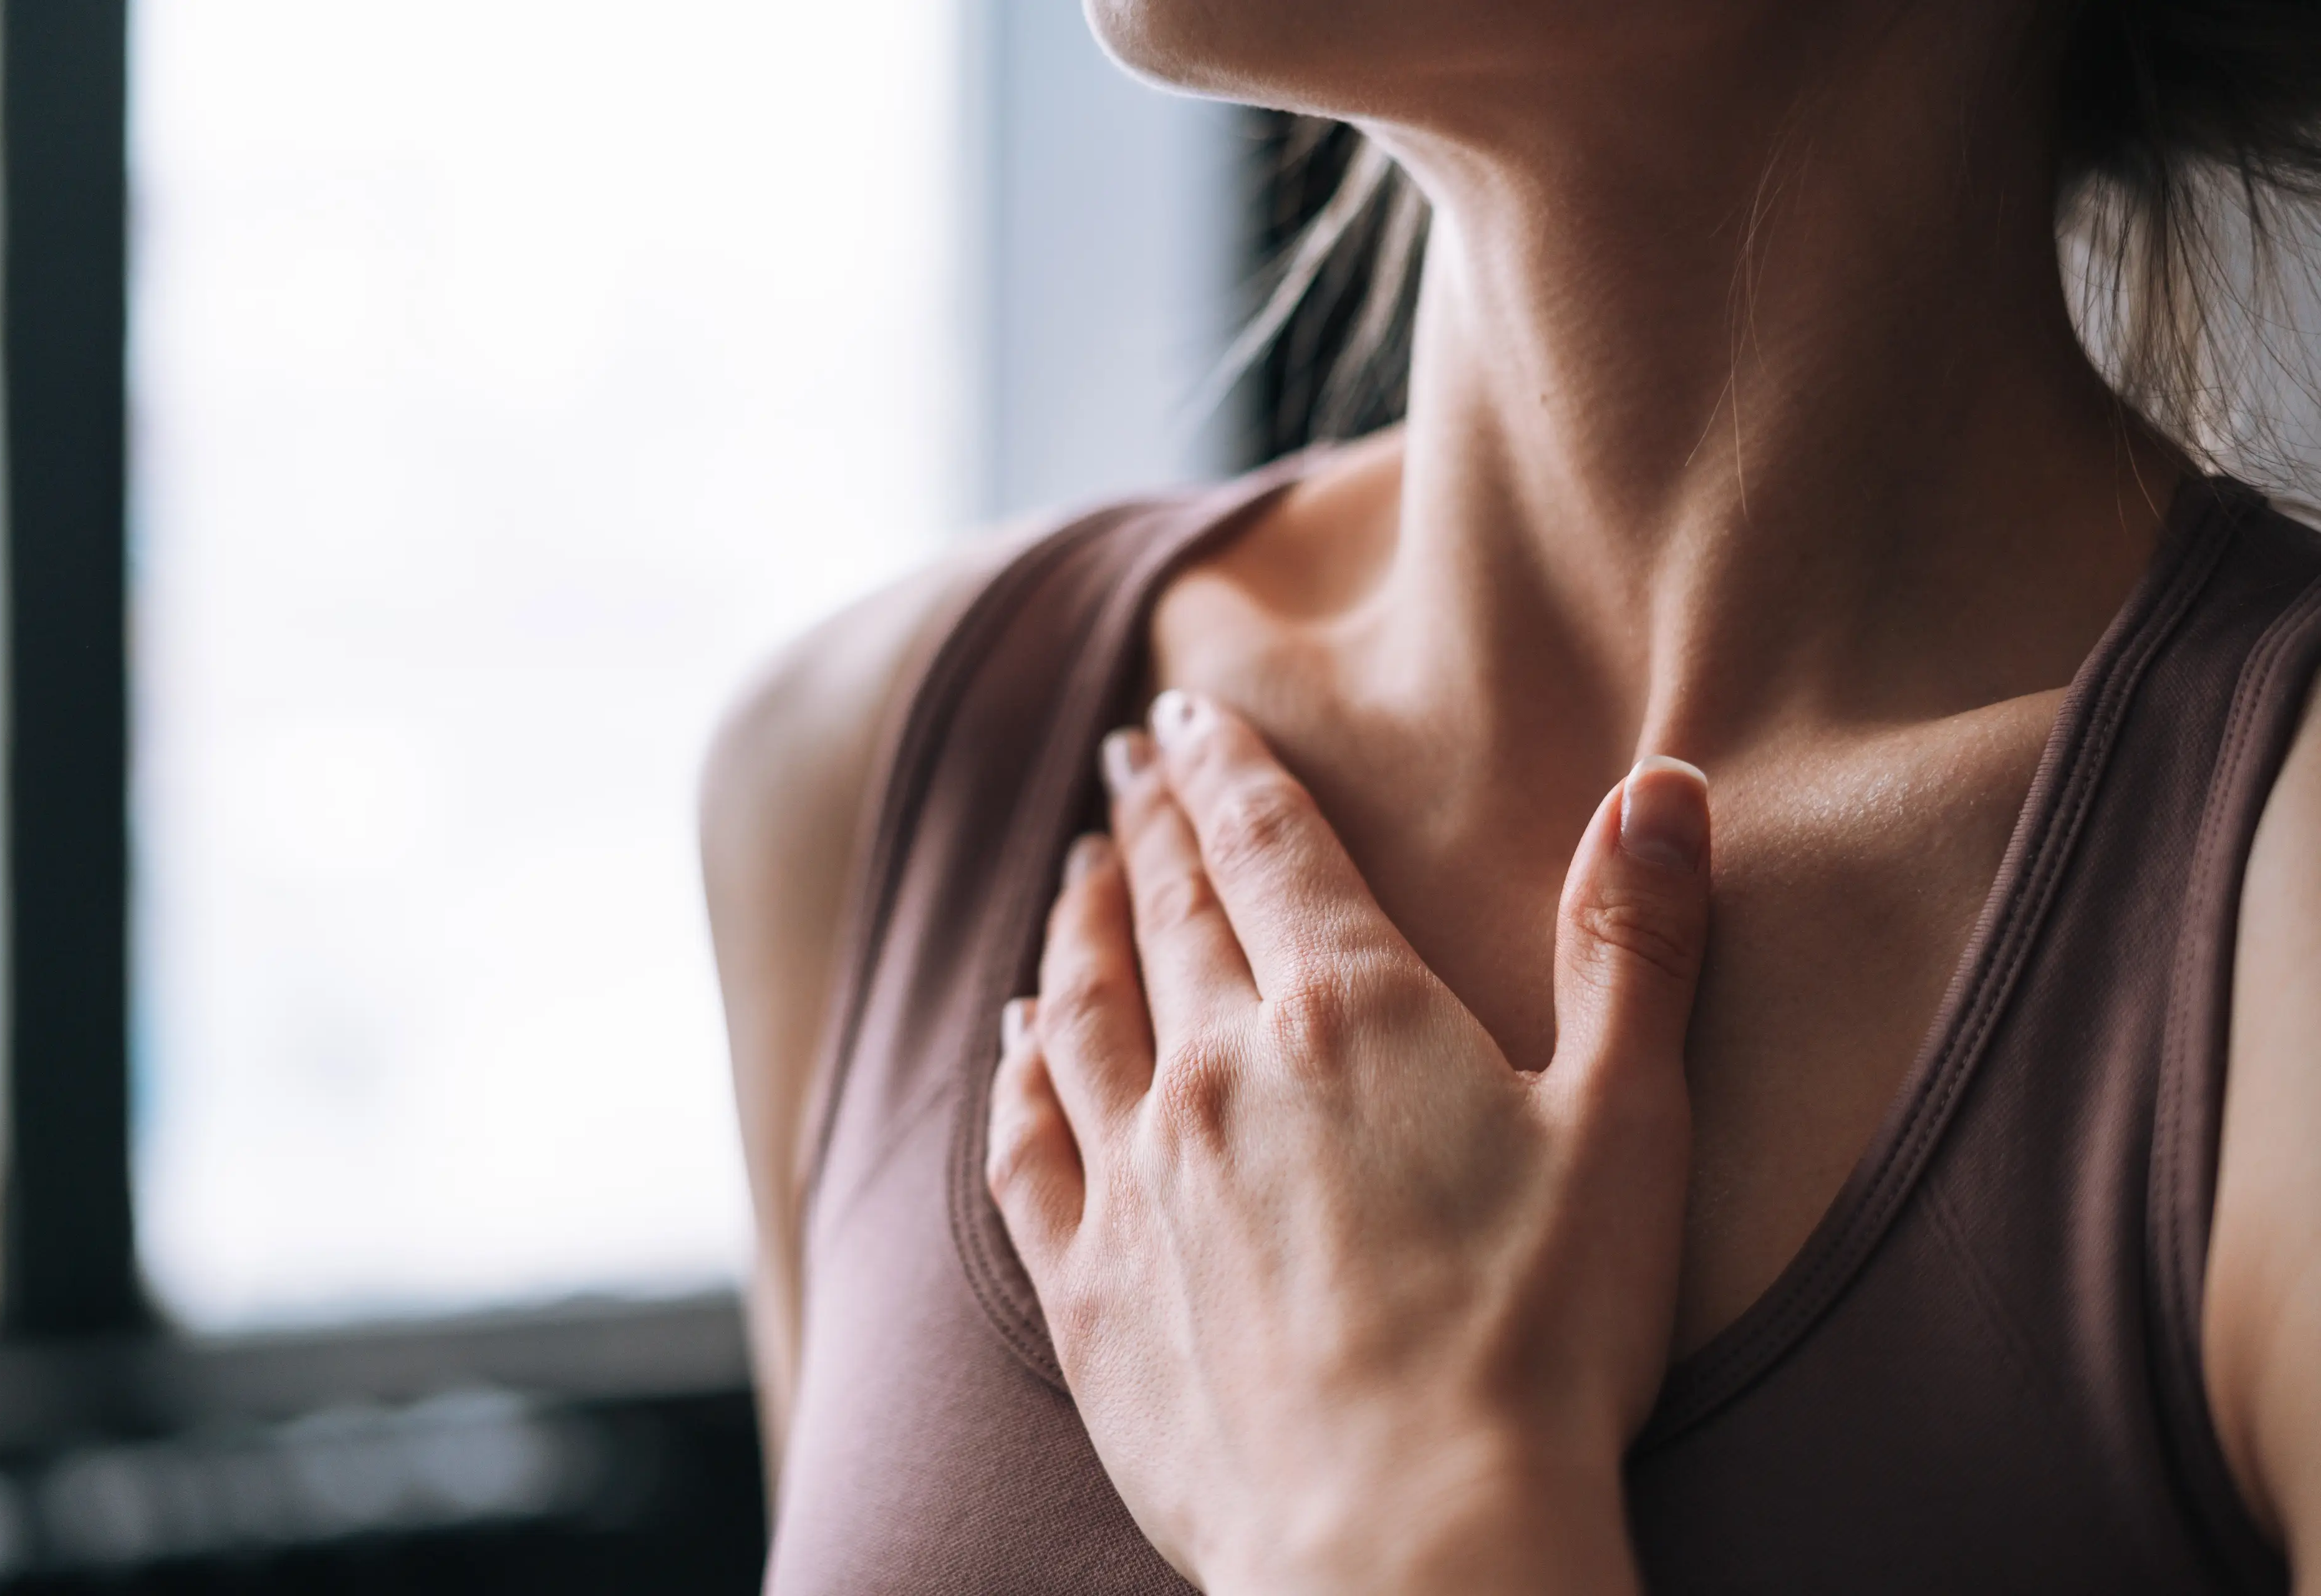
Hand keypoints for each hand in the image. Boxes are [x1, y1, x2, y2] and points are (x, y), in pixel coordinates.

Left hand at [985, 690, 1711, 1595]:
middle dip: (1147, 822)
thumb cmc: (1539, 1337)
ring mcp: (1136, 1177)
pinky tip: (1014, 1034)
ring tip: (1071, 866)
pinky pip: (1025, 1143)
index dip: (1224, 766)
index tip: (1183, 712)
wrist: (1411, 1537)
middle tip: (1123, 762)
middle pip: (1165, 907)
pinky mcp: (1090, 1286)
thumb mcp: (1629, 1122)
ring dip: (1075, 920)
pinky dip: (1015, 1071)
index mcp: (1345, 1014)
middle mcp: (1216, 1070)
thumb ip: (1632, 944)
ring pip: (1082, 1004)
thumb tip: (1664, 783)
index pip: (1265, 844)